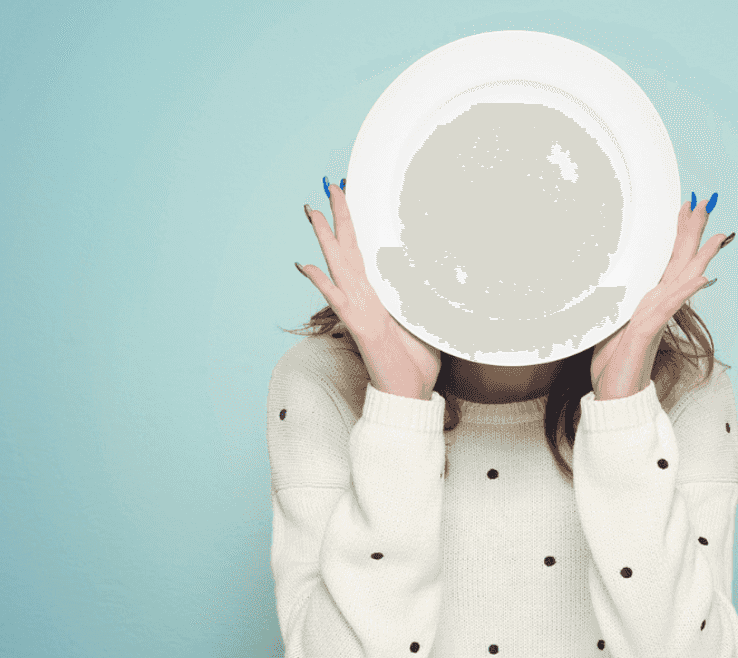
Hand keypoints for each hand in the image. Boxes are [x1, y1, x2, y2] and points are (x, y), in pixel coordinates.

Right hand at [297, 178, 441, 400]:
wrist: (409, 392)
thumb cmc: (417, 361)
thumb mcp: (425, 318)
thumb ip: (422, 294)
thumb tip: (434, 272)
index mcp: (379, 294)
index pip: (366, 250)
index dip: (360, 223)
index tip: (355, 193)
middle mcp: (364, 297)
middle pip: (348, 248)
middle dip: (340, 216)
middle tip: (331, 185)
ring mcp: (358, 310)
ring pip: (337, 265)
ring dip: (325, 237)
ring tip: (313, 211)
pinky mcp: (359, 326)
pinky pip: (336, 299)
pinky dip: (319, 282)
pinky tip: (303, 265)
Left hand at [590, 193, 733, 400]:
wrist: (614, 399)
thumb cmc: (613, 367)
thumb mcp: (610, 327)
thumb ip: (618, 307)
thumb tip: (615, 290)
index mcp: (648, 303)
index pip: (666, 262)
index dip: (676, 235)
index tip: (685, 208)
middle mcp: (657, 307)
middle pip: (679, 263)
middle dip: (692, 233)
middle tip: (705, 203)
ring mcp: (655, 319)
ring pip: (681, 281)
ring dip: (698, 257)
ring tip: (716, 235)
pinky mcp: (648, 333)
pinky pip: (669, 307)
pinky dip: (686, 291)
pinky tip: (701, 276)